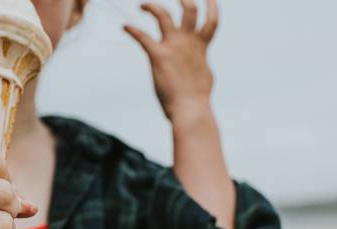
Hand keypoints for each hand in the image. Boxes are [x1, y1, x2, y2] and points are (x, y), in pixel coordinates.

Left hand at [124, 0, 218, 120]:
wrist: (190, 109)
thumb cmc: (197, 99)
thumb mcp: (204, 76)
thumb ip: (200, 65)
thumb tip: (199, 66)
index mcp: (201, 47)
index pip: (210, 21)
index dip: (212, 7)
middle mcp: (188, 42)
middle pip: (189, 10)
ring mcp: (173, 47)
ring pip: (164, 15)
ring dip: (152, 6)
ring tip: (142, 4)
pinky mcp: (158, 55)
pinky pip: (142, 37)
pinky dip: (132, 30)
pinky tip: (124, 26)